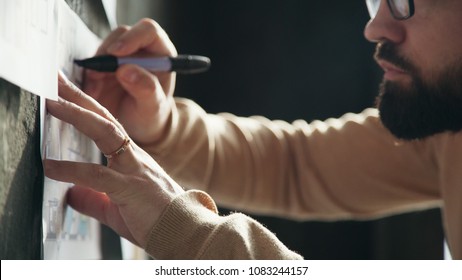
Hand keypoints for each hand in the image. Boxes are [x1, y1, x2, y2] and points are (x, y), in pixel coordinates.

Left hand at [44, 74, 183, 247]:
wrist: (183, 231)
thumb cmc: (156, 219)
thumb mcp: (118, 208)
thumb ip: (93, 199)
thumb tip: (71, 195)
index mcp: (131, 158)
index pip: (106, 124)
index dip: (84, 106)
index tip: (64, 91)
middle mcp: (133, 156)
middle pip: (104, 118)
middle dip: (79, 96)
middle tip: (55, 78)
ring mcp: (134, 168)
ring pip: (105, 133)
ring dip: (77, 115)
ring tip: (51, 104)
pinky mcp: (130, 187)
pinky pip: (97, 174)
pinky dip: (72, 169)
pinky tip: (50, 166)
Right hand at [84, 18, 176, 144]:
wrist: (140, 127)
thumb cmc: (153, 115)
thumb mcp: (153, 107)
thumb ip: (146, 88)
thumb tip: (126, 71)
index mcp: (162, 54)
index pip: (148, 31)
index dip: (132, 37)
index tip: (117, 52)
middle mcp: (142, 50)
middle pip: (121, 35)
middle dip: (107, 53)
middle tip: (98, 75)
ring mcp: (121, 56)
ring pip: (103, 48)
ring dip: (95, 67)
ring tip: (96, 90)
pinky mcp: (105, 65)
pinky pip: (91, 63)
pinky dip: (88, 77)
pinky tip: (92, 92)